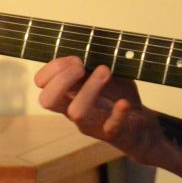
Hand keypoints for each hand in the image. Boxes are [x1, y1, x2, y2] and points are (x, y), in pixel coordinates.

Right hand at [35, 56, 160, 162]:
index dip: (53, 68)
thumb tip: (85, 50)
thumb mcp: (103, 72)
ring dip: (89, 89)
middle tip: (81, 66)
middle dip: (61, 79)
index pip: (42, 83)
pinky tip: (123, 102)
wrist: (139, 122)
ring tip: (105, 71)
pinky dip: (117, 113)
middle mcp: (73, 108)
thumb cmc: (116, 94)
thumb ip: (92, 61)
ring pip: (77, 113)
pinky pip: (110, 127)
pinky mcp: (112, 132)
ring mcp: (91, 123)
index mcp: (68, 92)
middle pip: (47, 100)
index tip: (76, 57)